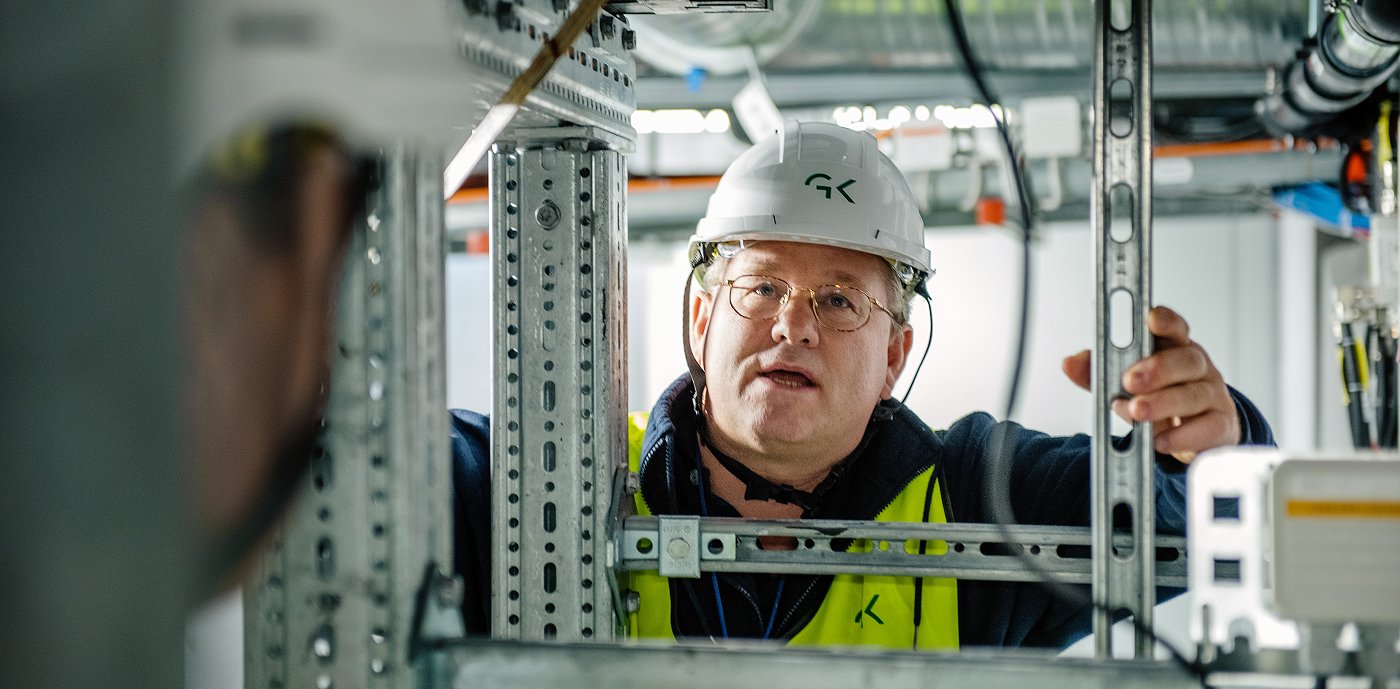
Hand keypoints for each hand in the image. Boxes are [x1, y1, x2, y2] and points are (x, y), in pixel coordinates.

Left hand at [1061, 306, 1239, 463]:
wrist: (1196, 433)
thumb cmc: (1160, 398)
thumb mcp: (1127, 385)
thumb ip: (1098, 373)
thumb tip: (1070, 363)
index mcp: (1175, 349)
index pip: (1175, 329)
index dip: (1166, 322)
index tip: (1151, 319)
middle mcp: (1199, 368)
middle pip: (1187, 360)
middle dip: (1158, 368)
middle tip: (1130, 380)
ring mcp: (1213, 395)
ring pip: (1195, 394)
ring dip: (1164, 403)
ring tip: (1137, 411)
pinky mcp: (1220, 425)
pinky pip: (1208, 428)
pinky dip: (1182, 436)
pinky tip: (1160, 441)